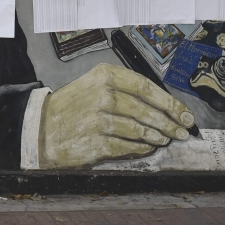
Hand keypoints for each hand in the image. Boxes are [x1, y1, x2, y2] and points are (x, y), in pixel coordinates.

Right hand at [38, 63, 195, 168]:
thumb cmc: (72, 107)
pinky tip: (147, 148)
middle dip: (169, 122)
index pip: (146, 87)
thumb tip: (163, 106)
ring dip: (157, 136)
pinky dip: (141, 148)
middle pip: (146, 109)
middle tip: (182, 131)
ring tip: (165, 139)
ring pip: (139, 129)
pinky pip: (127, 146)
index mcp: (104, 75)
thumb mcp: (93, 86)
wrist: (40, 128)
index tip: (184, 113)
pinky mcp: (95, 142)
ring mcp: (97, 119)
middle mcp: (101, 94)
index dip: (170, 102)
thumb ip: (124, 90)